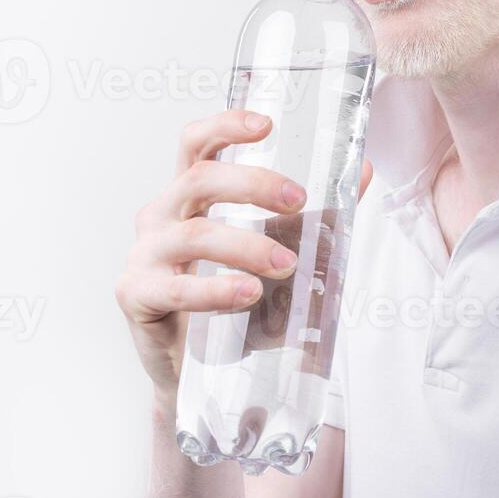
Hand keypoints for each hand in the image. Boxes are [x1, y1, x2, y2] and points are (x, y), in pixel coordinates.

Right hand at [115, 108, 372, 411]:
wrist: (194, 372)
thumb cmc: (232, 303)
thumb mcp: (275, 251)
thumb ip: (313, 216)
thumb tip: (362, 172)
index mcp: (188, 196)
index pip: (196, 145)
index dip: (225, 126)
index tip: (266, 124)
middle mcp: (160, 216)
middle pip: (198, 180)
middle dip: (252, 184)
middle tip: (298, 201)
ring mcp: (144, 254)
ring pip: (195, 234)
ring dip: (246, 244)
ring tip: (286, 263)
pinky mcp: (136, 295)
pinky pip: (177, 288)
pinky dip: (217, 290)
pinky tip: (247, 294)